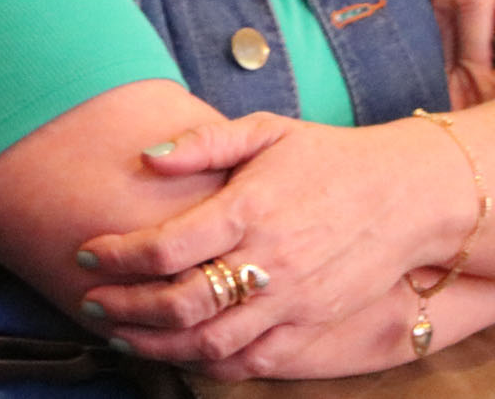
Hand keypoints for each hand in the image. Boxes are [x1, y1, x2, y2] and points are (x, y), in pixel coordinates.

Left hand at [70, 114, 448, 365]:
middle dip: (124, 306)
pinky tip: (177, 353)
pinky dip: (208, 364)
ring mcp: (293, 301)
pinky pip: (251, 360)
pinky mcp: (312, 326)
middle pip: (181, 303)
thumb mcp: (267, 130)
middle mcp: (269, 261)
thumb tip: (146, 154)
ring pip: (211, 342)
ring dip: (156, 345)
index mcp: (249, 208)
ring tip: (119, 335)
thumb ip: (203, 142)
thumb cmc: (328, 157)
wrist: (409, 196)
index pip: (166, 245)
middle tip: (89, 301)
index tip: (85, 250)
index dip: (117, 254)